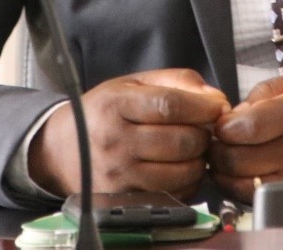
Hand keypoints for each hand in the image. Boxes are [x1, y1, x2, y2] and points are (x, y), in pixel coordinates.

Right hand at [28, 68, 230, 198]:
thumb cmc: (103, 112)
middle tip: (203, 129)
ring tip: (191, 149)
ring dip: (199, 160)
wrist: (64, 149)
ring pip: (182, 171)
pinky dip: (187, 182)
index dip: (203, 107)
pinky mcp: (123, 200)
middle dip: (204, 134)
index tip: (218, 106)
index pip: (170, 105)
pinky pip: (173, 194)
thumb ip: (177, 81)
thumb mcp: (133, 83)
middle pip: (181, 141)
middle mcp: (114, 141)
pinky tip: (179, 167)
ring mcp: (118, 175)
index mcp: (116, 105)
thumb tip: (215, 98)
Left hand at [208, 72, 282, 202]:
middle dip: (219, 151)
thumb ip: (265, 92)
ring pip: (247, 188)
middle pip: (240, 161)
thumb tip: (233, 116)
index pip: (250, 127)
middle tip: (220, 142)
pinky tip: (250, 175)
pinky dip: (248, 191)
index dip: (226, 126)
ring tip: (232, 159)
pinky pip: (265, 201)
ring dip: (228, 175)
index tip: (223, 122)